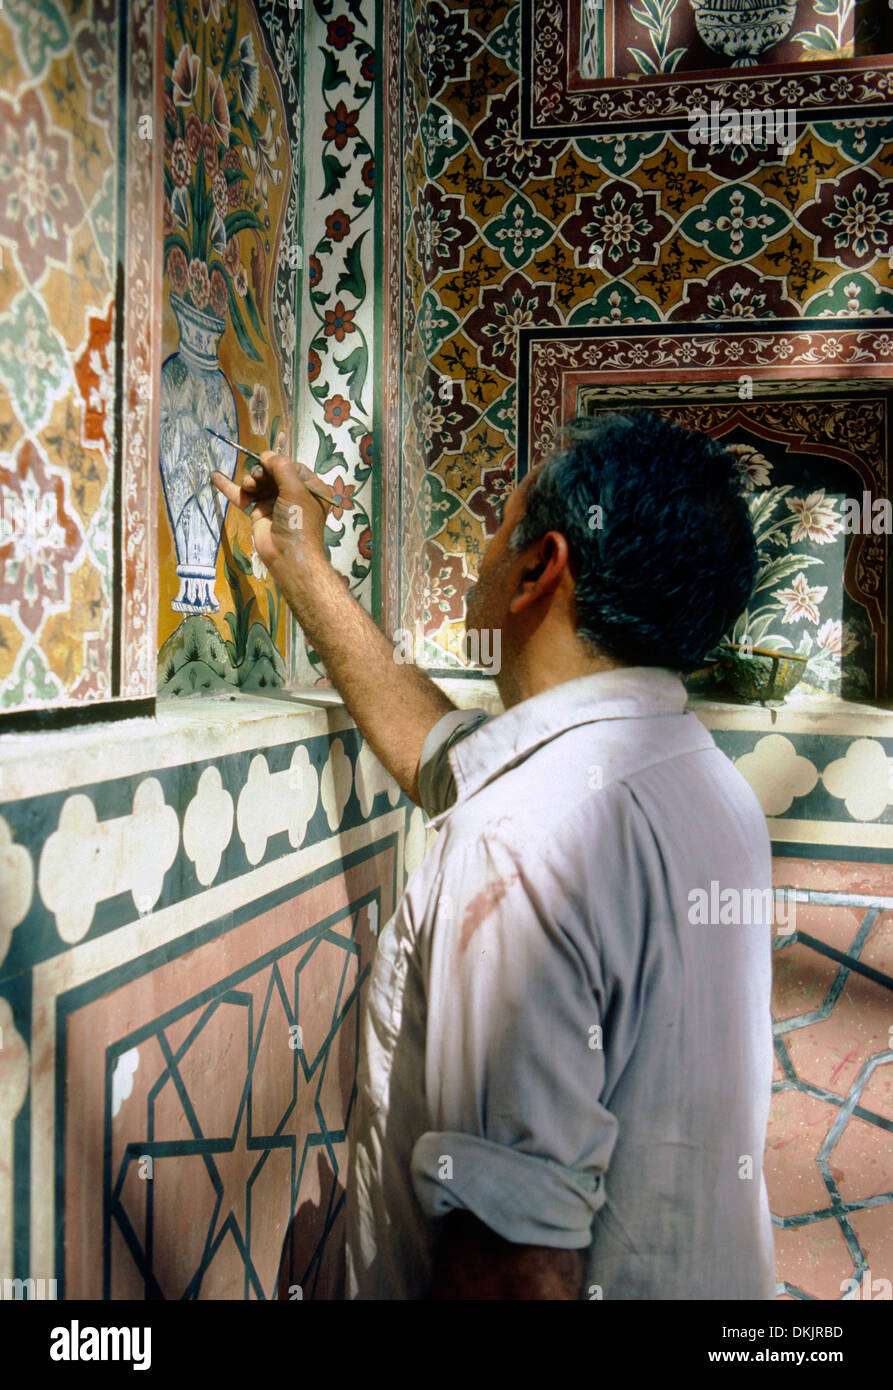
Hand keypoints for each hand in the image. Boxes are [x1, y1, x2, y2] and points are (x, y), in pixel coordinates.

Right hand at [210, 451, 334, 577]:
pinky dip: (230, 487)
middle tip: (257, 480)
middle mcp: (293, 494)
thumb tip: (266, 455)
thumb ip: (281, 467)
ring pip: (258, 483)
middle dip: (261, 473)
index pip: (291, 466)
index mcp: (310, 488)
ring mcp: (275, 503)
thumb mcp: (296, 490)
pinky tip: (216, 476)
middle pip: (271, 473)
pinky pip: (244, 496)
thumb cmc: (298, 522)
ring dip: (249, 481)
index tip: (267, 464)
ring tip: (248, 487)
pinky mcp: (259, 512)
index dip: (277, 464)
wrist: (288, 556)